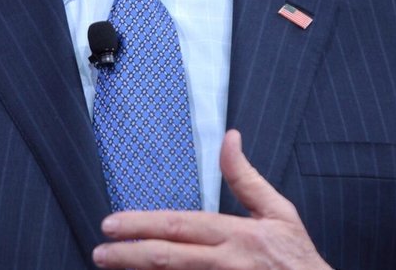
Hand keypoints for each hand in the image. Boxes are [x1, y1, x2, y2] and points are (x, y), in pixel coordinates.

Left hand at [93, 129, 330, 269]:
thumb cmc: (296, 257)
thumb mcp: (279, 212)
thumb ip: (247, 178)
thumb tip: (229, 138)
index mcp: (239, 235)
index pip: (181, 226)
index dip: (143, 224)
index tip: (112, 223)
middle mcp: (228, 263)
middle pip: (168, 257)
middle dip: (128, 254)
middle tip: (99, 252)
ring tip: (112, 267)